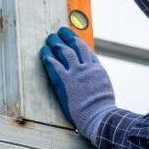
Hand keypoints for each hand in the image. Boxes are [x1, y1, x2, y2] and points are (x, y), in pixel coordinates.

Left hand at [40, 26, 115, 142]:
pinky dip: (48, 58)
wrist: (100, 116)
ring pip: (65, 52)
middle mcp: (86, 68)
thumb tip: (94, 80)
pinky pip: (54, 66)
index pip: (87, 51)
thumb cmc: (103, 108)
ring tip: (51, 38)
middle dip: (67, 37)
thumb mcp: (104, 89)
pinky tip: (43, 52)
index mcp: (97, 70)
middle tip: (61, 31)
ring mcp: (75, 73)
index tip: (74, 37)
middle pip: (75, 47)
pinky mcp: (64, 82)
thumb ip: (97, 81)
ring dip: (56, 43)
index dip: (78, 42)